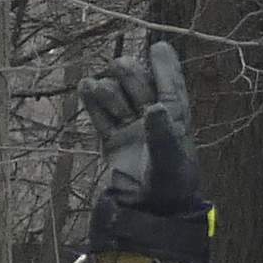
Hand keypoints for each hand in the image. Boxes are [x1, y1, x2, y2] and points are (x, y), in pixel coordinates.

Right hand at [77, 40, 211, 262]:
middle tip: (120, 69)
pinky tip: (85, 87)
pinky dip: (93, 101)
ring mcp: (131, 130)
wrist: (147, 217)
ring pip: (117, 97)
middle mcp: (153, 122)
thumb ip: (163, 134)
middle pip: (139, 85)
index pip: (171, 86)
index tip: (158, 45)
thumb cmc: (170, 190)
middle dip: (129, 72)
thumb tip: (157, 106)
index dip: (165, 66)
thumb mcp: (171, 162)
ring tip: (97, 87)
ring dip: (108, 87)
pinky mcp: (112, 142)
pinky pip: (100, 116)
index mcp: (176, 122)